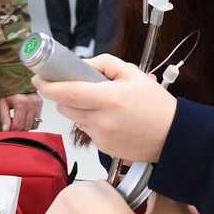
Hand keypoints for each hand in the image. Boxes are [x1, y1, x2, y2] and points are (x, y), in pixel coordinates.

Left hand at [0, 92, 43, 131]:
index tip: (6, 130)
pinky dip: (31, 122)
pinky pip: (37, 121)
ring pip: (33, 126)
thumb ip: (4, 117)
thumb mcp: (2, 103)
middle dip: (17, 129)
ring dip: (25, 126)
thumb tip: (5, 131)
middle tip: (11, 124)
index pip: (18, 126)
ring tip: (18, 120)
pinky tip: (24, 117)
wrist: (17, 78)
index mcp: (21, 103)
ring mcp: (38, 104)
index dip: (11, 131)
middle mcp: (32, 104)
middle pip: (26, 127)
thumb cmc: (8, 90)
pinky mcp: (41, 104)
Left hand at [32, 54, 176, 163]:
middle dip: (63, 96)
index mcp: (110, 99)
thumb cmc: (156, 105)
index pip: (68, 92)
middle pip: (65, 107)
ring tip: (101, 103)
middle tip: (74, 86)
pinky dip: (91, 122)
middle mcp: (102, 120)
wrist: (174, 137)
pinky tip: (111, 119)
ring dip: (78, 109)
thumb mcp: (133, 74)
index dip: (48, 86)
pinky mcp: (103, 149)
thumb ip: (104, 64)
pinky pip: (88, 131)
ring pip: (75, 119)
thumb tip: (81, 64)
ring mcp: (102, 138)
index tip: (38, 78)